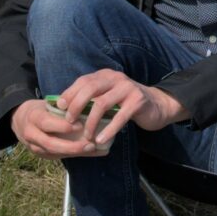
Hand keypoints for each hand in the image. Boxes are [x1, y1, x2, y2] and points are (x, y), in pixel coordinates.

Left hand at [62, 70, 187, 151]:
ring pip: (102, 104)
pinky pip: (119, 117)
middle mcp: (115, 78)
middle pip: (90, 89)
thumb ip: (91, 98)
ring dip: (91, 122)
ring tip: (86, 136)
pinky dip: (108, 130)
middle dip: (76, 105)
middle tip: (69, 121)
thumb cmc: (126, 104)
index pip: (83, 81)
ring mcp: (127, 88)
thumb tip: (64, 107)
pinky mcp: (138, 101)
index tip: (59, 108)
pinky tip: (101, 140)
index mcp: (105, 75)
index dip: (69, 93)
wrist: (157, 106)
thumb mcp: (108, 97)